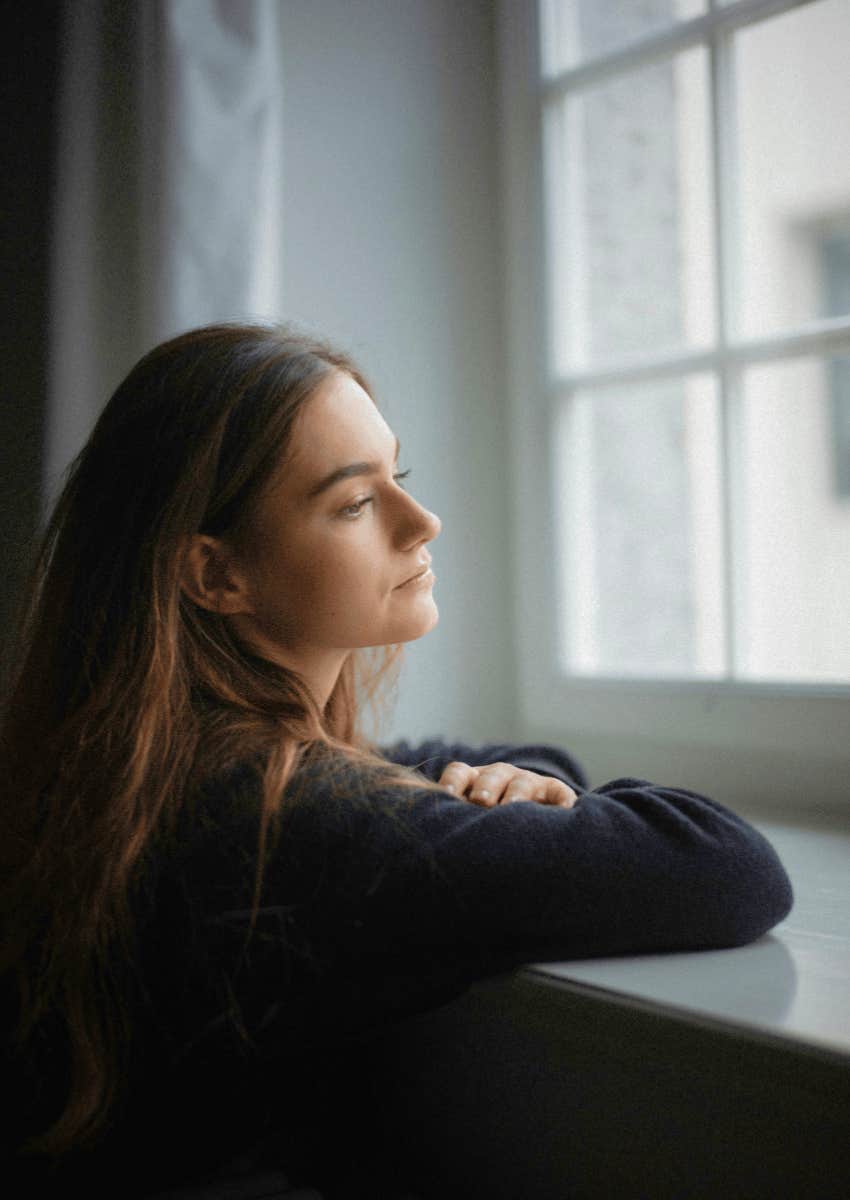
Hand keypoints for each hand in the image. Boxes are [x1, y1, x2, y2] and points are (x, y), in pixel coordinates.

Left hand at [437, 761, 576, 808]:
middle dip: (485, 787)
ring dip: (517, 793)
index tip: (447, 795)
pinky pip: (560, 794)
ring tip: (512, 807)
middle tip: (480, 801)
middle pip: (492, 775)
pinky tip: (564, 811)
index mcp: (474, 780)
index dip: (453, 781)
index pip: (460, 772)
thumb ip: (452, 818)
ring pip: (522, 783)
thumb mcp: (470, 815)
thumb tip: (426, 830)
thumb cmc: (486, 821)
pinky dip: (563, 801)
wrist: (529, 821)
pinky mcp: (555, 793)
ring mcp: (528, 782)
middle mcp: (500, 776)